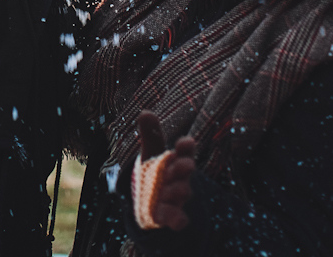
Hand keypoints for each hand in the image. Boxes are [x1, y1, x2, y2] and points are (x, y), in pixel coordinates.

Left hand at [134, 110, 195, 230]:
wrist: (153, 202)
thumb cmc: (157, 173)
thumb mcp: (152, 154)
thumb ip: (151, 135)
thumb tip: (145, 112)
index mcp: (175, 160)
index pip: (184, 150)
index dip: (186, 147)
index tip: (187, 142)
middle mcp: (179, 177)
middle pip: (184, 170)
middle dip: (184, 167)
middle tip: (186, 165)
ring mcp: (175, 197)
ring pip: (180, 192)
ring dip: (178, 191)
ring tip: (174, 189)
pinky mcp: (170, 215)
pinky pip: (176, 217)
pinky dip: (178, 219)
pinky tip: (179, 220)